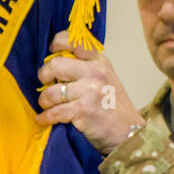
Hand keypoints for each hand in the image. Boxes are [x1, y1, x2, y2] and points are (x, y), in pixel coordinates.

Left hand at [35, 31, 143, 152]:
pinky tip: (45, 119)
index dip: (57, 44)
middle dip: (44, 76)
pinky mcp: (83, 110)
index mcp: (100, 62)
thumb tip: (54, 63)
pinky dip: (46, 117)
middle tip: (47, 84)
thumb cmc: (114, 107)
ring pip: (51, 92)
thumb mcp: (106, 78)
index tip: (52, 52)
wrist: (130, 132)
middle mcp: (96, 73)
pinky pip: (54, 112)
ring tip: (47, 105)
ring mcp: (90, 91)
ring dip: (44, 101)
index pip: (74, 41)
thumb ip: (86, 68)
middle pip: (55, 64)